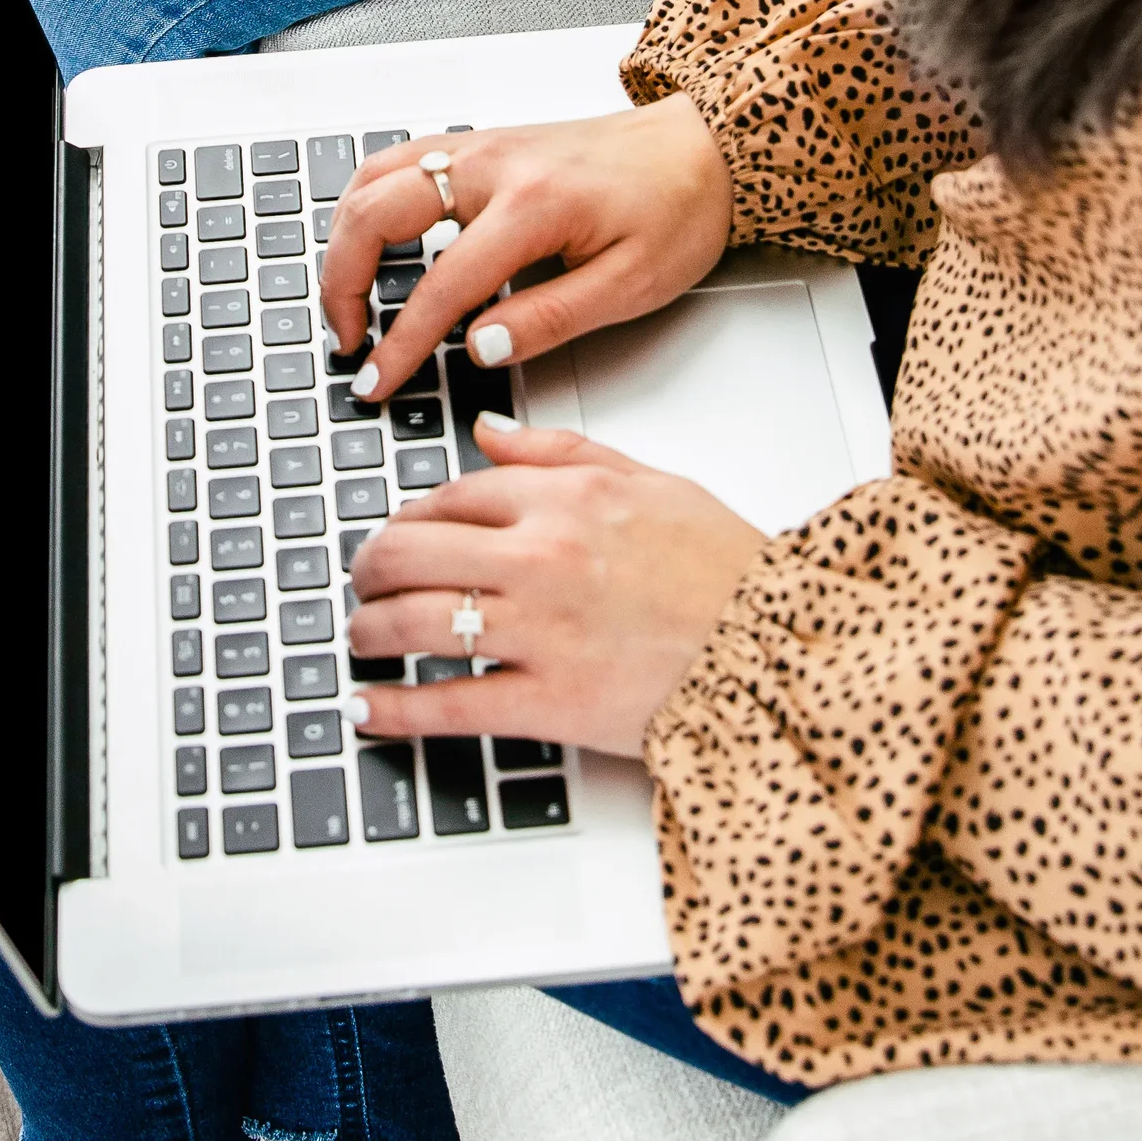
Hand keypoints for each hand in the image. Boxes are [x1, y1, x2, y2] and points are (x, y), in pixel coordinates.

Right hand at [316, 100, 733, 398]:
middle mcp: (494, 164)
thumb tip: (479, 347)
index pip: (441, 287)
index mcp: (533, 204)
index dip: (400, 345)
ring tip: (349, 297)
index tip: (377, 382)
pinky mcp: (482, 144)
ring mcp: (481, 146)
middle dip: (343, 283)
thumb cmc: (678, 207)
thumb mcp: (633, 284)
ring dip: (345, 238)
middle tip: (348, 339)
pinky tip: (374, 242)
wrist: (705, 146)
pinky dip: (368, 204)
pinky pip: (398, 163)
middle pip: (376, 213)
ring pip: (373, 177)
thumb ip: (550, 319)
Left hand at [347, 419, 765, 758]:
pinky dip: (395, 710)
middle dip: (372, 568)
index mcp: (565, 500)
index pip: (450, 496)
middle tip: (364, 581)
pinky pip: (448, 706)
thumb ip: (559, 452)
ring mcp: (540, 631)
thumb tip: (488, 430)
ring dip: (369, 630)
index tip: (400, 533)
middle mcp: (542, 558)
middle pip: (411, 552)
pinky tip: (368, 708)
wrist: (779, 649)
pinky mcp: (549, 702)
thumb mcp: (650, 482)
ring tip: (362, 636)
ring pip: (413, 622)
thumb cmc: (724, 570)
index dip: (411, 517)